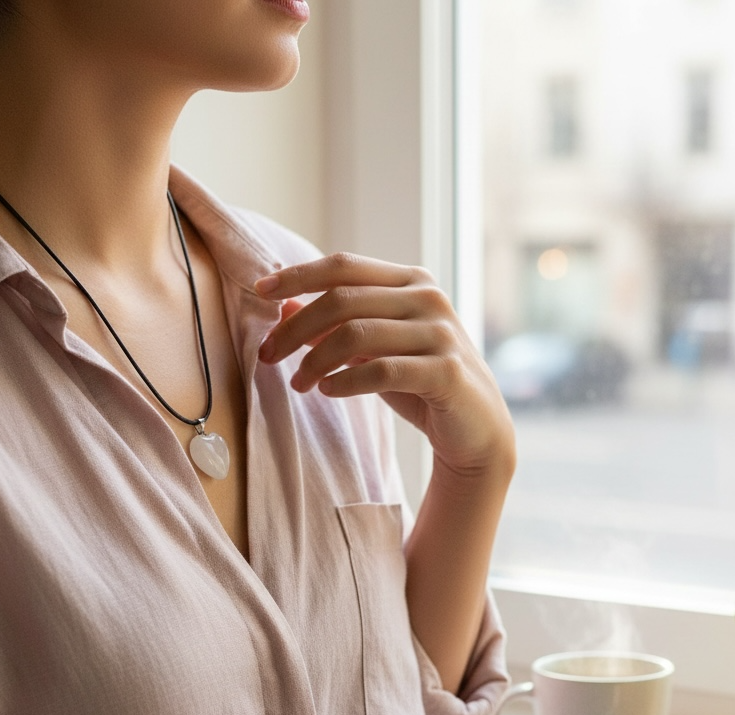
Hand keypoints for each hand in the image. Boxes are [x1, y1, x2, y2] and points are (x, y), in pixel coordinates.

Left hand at [255, 252, 514, 477]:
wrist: (475, 428)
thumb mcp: (374, 350)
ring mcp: (440, 334)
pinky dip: (346, 381)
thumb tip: (284, 305)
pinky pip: (382, 371)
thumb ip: (337, 325)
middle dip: (295, 328)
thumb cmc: (419, 384)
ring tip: (298, 384)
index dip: (298, 275)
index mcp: (411, 281)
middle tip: (267, 355)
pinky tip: (327, 392)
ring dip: (315, 360)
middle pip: (342, 299)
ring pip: (357, 334)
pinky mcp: (445, 372)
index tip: (259, 292)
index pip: (344, 266)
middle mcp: (428, 299)